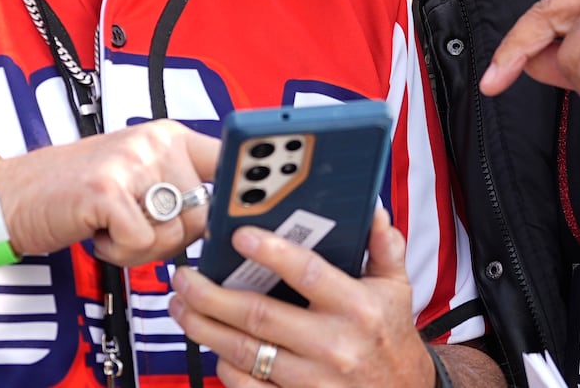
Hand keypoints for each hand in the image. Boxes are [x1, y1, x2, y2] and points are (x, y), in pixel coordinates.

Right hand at [0, 119, 220, 265]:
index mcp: (169, 136)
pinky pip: (141, 244)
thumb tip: (229, 216)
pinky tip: (98, 233)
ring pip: (174, 234)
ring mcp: (130, 163)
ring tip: (114, 227)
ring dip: (142, 248)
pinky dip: (118, 253)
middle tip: (136, 229)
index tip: (242, 215)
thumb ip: (180, 184)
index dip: (239, 195)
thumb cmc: (77, 192)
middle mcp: (154, 142)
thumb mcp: (138, 173)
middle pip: (202, 214)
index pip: (228, 160)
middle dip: (172, 238)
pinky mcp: (107, 190)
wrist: (13, 197)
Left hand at [169, 207, 433, 387]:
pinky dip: (224, 366)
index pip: (307, 273)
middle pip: (258, 315)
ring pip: (244, 351)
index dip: (271, 252)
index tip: (238, 236)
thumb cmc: (391, 339)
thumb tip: (371, 209)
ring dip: (204, 327)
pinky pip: (248, 387)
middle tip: (185, 276)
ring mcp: (312, 381)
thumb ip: (384, 247)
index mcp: (356, 307)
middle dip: (211, 294)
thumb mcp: (397, 289)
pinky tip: (211, 345)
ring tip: (181, 306)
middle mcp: (332, 344)